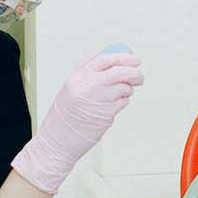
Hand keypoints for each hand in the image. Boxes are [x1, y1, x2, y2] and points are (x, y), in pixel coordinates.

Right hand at [12, 51, 143, 192]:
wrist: (58, 140)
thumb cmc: (65, 116)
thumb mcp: (70, 88)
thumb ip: (86, 73)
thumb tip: (105, 59)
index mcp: (77, 77)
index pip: (104, 59)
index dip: (122, 57)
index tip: (133, 59)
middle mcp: (88, 86)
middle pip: (118, 71)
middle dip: (133, 71)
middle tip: (139, 75)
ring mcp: (98, 100)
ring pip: (124, 87)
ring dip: (128, 89)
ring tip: (122, 93)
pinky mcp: (106, 114)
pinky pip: (123, 102)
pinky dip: (123, 102)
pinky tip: (115, 105)